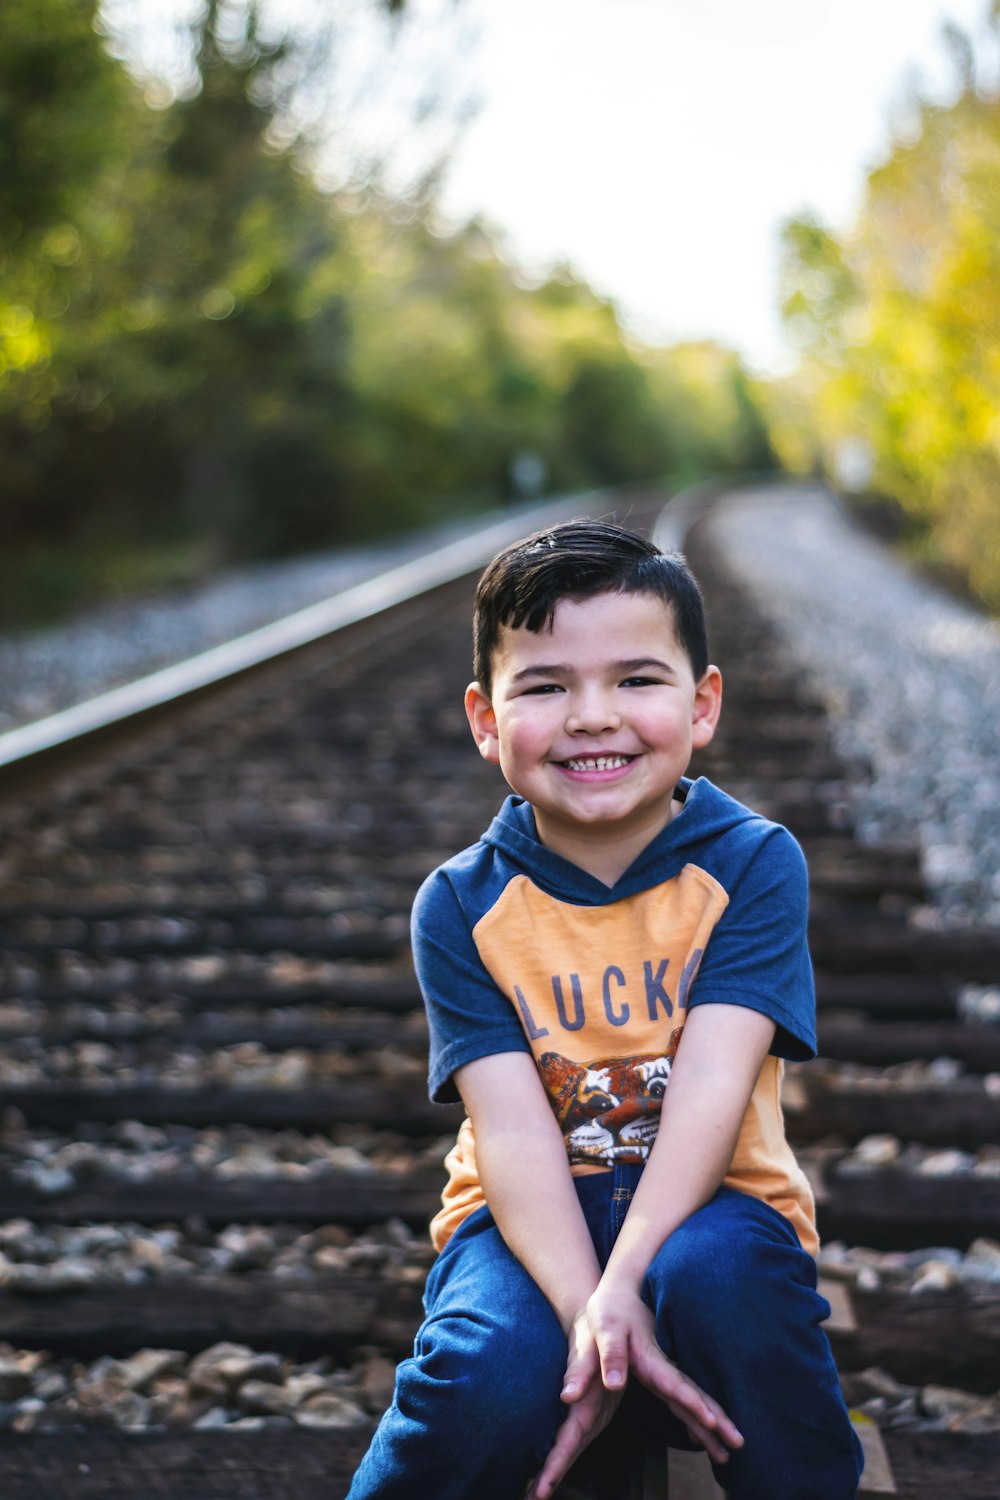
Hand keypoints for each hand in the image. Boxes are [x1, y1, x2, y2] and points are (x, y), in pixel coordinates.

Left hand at [525, 1313, 621, 1499]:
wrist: (621, 1309)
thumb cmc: (606, 1319)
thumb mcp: (597, 1337)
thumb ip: (581, 1369)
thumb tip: (568, 1395)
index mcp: (598, 1397)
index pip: (573, 1437)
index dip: (556, 1463)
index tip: (540, 1488)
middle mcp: (601, 1409)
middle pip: (574, 1449)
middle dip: (552, 1475)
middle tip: (530, 1496)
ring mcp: (601, 1411)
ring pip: (576, 1447)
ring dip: (556, 1469)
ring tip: (534, 1490)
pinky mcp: (597, 1409)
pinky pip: (578, 1437)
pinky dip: (564, 1454)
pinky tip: (551, 1462)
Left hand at [596, 1288, 741, 1464]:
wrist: (621, 1292)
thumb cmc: (609, 1310)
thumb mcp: (604, 1328)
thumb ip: (609, 1354)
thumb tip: (615, 1384)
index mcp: (652, 1360)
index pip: (676, 1385)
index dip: (694, 1403)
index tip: (713, 1422)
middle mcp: (664, 1367)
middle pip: (696, 1395)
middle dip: (719, 1420)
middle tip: (739, 1443)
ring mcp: (667, 1369)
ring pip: (697, 1397)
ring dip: (717, 1419)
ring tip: (735, 1445)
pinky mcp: (664, 1371)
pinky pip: (688, 1395)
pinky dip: (701, 1414)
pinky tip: (707, 1430)